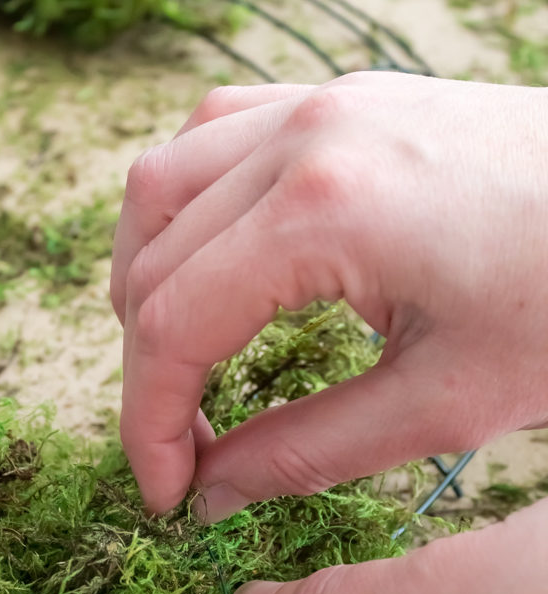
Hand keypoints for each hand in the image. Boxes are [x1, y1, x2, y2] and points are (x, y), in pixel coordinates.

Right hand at [111, 74, 547, 517]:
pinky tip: (212, 255)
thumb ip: (305, 451)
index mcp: (325, 210)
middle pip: (153, 257)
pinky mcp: (344, 100)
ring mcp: (322, 103)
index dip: (149, 421)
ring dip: (148, 276)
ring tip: (174, 355)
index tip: (166, 492)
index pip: (174, 324)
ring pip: (163, 182)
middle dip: (147, 366)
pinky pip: (217, 134)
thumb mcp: (445, 402)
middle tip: (181, 443)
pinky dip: (188, 206)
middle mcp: (304, 135)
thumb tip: (211, 493)